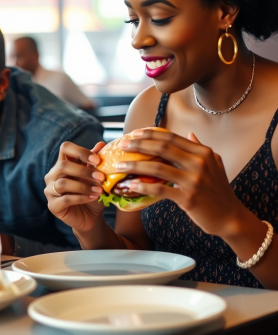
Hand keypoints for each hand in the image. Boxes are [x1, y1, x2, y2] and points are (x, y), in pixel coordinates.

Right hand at [44, 141, 106, 232]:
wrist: (91, 217)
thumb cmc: (92, 193)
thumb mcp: (96, 177)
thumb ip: (95, 162)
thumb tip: (101, 144)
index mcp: (63, 163)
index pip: (65, 148)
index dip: (80, 151)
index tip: (97, 160)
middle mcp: (53, 174)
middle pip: (63, 165)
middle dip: (84, 171)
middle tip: (101, 177)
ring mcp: (50, 190)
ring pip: (63, 183)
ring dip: (83, 186)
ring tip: (99, 190)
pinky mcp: (52, 205)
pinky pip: (64, 199)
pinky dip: (80, 198)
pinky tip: (92, 198)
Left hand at [117, 129, 242, 236]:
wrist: (230, 217)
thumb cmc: (219, 190)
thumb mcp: (215, 164)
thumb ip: (200, 148)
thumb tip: (189, 134)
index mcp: (202, 152)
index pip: (171, 137)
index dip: (150, 134)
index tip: (134, 133)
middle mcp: (199, 163)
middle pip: (162, 148)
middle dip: (138, 145)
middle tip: (122, 146)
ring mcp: (194, 181)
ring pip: (157, 168)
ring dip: (135, 165)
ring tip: (119, 165)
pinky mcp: (189, 198)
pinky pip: (160, 189)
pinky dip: (143, 186)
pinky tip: (131, 185)